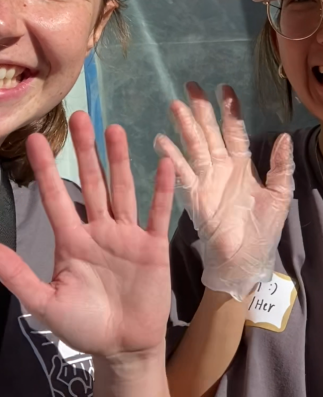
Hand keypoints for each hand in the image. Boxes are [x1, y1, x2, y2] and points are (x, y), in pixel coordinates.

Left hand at [0, 111, 173, 357]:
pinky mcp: (153, 245)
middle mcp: (100, 230)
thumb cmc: (84, 325)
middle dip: (86, 151)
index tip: (35, 141)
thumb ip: (19, 275)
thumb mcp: (45, 302)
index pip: (57, 198)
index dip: (47, 170)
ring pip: (123, 191)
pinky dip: (162, 190)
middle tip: (80, 117)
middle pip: (92, 183)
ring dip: (120, 161)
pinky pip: (157, 213)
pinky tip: (164, 164)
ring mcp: (128, 235)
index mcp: (72, 241)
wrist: (124, 345)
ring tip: (115, 130)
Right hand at [154, 83, 294, 300]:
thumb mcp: (280, 195)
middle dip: (200, 110)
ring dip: (184, 126)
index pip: (235, 131)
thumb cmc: (264, 229)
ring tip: (175, 105)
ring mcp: (206, 179)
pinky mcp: (194, 195)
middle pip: (209, 132)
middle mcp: (222, 167)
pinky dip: (171, 156)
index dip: (230, 110)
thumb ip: (281, 166)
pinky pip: (181, 171)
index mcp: (243, 165)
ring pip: (194, 145)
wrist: (247, 259)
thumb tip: (283, 137)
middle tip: (191, 85)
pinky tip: (161, 140)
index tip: (225, 88)